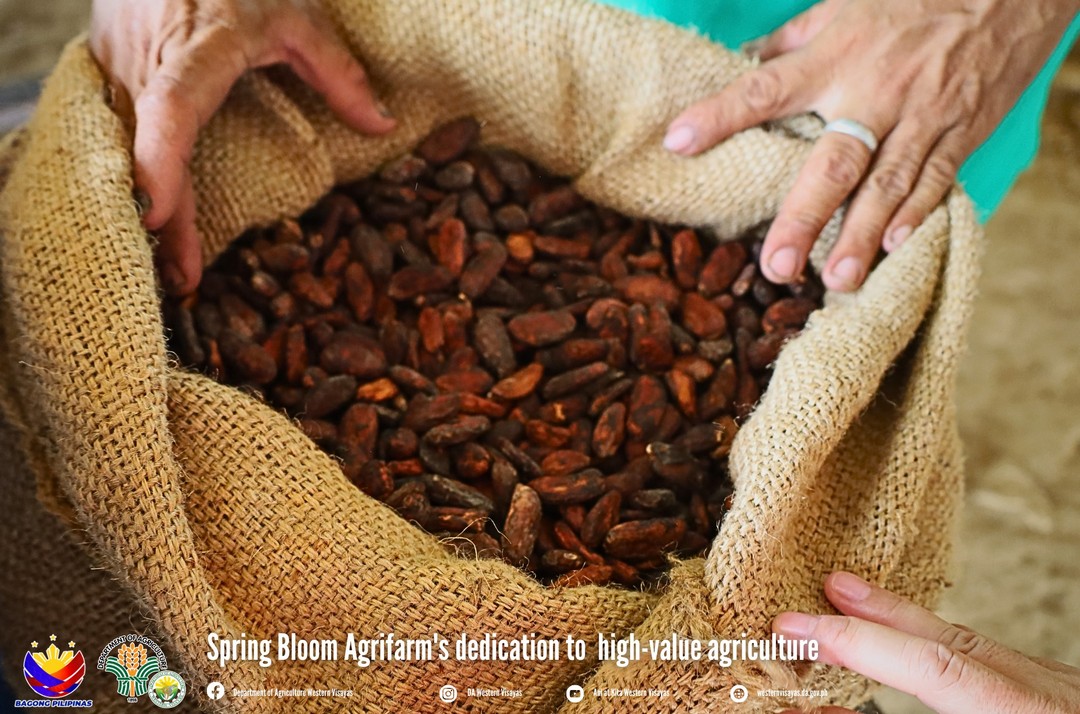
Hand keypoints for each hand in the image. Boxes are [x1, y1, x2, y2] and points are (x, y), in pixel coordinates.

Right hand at [90, 0, 395, 294]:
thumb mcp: (298, 13)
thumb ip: (338, 71)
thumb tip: (383, 128)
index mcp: (198, 45)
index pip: (172, 106)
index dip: (161, 162)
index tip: (157, 216)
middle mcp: (148, 59)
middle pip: (144, 148)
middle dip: (163, 218)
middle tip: (184, 281)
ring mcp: (120, 66)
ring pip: (123, 148)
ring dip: (145, 209)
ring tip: (171, 272)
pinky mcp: (109, 74)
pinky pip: (118, 137)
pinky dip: (134, 182)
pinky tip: (149, 226)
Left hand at [663, 0, 1078, 291]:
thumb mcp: (844, 6)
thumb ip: (791, 42)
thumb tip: (742, 64)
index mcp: (836, 56)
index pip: (765, 89)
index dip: (720, 116)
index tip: (678, 142)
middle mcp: (875, 92)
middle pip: (833, 163)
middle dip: (803, 218)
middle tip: (776, 267)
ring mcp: (922, 116)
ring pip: (887, 186)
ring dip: (859, 237)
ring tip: (834, 281)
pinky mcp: (961, 132)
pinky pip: (936, 180)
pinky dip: (917, 217)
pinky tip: (893, 249)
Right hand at [772, 572, 1079, 712]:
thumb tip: (832, 711)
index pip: (941, 673)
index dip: (866, 646)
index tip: (800, 632)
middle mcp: (1051, 700)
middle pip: (956, 645)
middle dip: (876, 618)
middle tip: (817, 596)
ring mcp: (1061, 693)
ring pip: (975, 646)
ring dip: (904, 622)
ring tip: (848, 591)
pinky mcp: (1063, 694)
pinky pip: (992, 659)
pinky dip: (940, 642)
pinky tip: (915, 635)